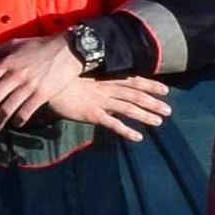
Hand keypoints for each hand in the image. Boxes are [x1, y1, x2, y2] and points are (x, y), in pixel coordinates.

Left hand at [0, 34, 89, 132]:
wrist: (68, 49)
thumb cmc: (39, 46)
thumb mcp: (15, 43)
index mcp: (5, 63)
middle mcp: (14, 75)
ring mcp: (28, 86)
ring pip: (7, 110)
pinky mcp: (42, 95)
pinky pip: (25, 112)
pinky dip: (18, 121)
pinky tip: (15, 124)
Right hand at [46, 74, 171, 141]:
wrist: (45, 83)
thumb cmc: (61, 79)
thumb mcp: (81, 76)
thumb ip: (93, 80)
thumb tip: (102, 83)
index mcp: (105, 79)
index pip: (133, 80)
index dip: (150, 85)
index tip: (165, 90)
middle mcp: (106, 89)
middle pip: (135, 94)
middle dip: (153, 102)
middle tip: (169, 109)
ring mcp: (99, 101)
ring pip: (128, 108)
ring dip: (145, 115)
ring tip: (160, 122)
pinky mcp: (91, 114)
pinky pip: (112, 123)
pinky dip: (126, 130)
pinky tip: (138, 137)